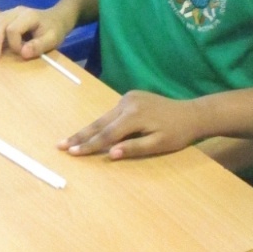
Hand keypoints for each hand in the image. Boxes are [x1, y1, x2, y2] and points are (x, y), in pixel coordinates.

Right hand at [0, 4, 65, 61]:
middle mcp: (16, 11)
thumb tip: (23, 53)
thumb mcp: (52, 39)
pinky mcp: (4, 16)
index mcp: (28, 16)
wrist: (55, 18)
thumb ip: (39, 46)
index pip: (13, 29)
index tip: (22, 53)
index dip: (14, 44)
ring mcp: (9, 12)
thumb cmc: (54, 30)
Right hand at [62, 91, 205, 158]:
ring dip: (87, 129)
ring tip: (70, 140)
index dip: (89, 145)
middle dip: (79, 135)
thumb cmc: (177, 133)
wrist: (192, 113)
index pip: (106, 135)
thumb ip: (134, 148)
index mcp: (133, 116)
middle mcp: (127, 104)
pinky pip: (111, 113)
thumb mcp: (158, 145)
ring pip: (103, 117)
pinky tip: (90, 131)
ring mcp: (127, 98)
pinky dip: (100, 123)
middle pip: (99, 123)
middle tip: (60, 145)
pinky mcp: (130, 97)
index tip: (72, 153)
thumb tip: (112, 154)